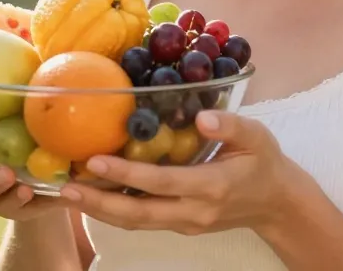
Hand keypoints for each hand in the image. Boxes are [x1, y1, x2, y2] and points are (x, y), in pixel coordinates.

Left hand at [60, 109, 298, 235]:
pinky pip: (143, 221)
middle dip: (99, 202)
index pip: (162, 183)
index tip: (96, 160)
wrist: (277, 203)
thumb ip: (230, 126)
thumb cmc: (265, 162)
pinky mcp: (180, 225)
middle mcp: (194, 211)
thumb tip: (200, 117)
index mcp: (212, 186)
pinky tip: (95, 196)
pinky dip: (116, 211)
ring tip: (69, 193)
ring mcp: (185, 223)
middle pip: (138, 213)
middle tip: (66, 187)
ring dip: (101, 210)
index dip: (127, 174)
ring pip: (136, 222)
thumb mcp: (257, 136)